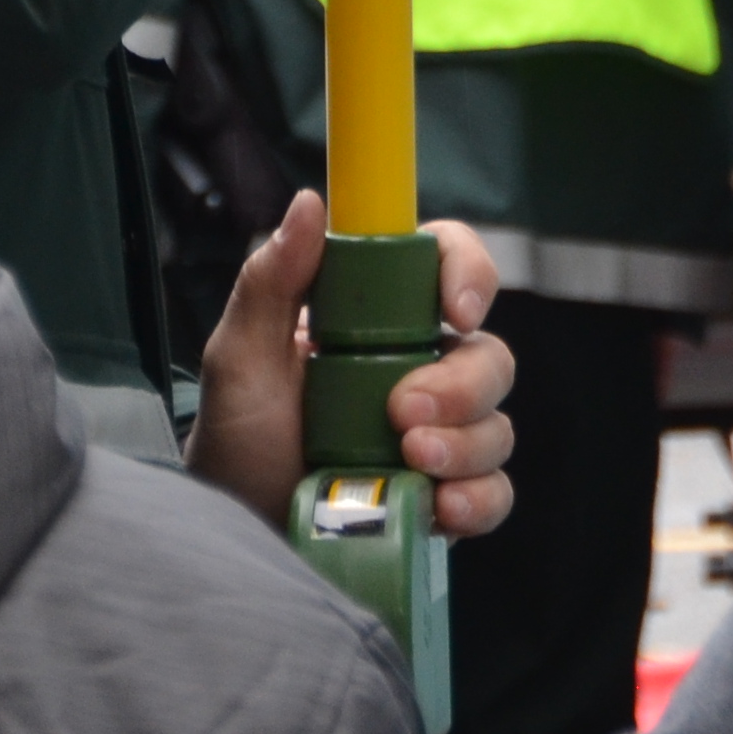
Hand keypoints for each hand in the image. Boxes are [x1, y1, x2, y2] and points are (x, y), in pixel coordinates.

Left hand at [182, 191, 517, 537]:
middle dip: (461, 384)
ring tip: (410, 460)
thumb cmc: (236, 436)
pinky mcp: (443, 495)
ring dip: (465, 444)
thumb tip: (309, 204)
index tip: (456, 308)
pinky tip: (440, 507)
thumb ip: (269, 281)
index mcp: (377, 318)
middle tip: (402, 411)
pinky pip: (494, 492)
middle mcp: (419, 369)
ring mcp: (438, 435)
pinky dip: (478, 499)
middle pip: (488, 354)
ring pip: (497, 424)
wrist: (237, 529)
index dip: (469, 273)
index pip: (448, 266)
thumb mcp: (239, 357)